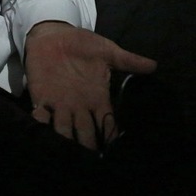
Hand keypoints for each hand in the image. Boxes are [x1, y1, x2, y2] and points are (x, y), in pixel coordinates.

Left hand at [25, 21, 156, 150]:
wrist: (53, 34)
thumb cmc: (82, 44)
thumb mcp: (108, 51)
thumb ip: (129, 60)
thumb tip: (154, 65)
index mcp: (97, 98)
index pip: (107, 122)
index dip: (110, 137)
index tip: (115, 150)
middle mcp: (80, 107)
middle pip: (86, 133)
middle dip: (88, 146)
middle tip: (89, 162)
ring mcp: (60, 105)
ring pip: (64, 130)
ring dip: (65, 141)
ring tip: (66, 154)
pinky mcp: (42, 99)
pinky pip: (41, 117)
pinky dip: (41, 124)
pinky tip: (42, 132)